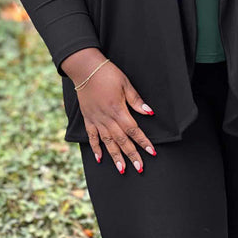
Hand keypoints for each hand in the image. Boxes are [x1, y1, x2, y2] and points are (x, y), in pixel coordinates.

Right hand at [62, 49, 157, 174]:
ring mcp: (96, 119)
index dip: (143, 141)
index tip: (152, 152)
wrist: (85, 68)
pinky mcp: (88, 118)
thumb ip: (136, 100)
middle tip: (140, 168)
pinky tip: (100, 158)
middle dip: (132, 155)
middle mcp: (107, 118)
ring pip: (108, 142)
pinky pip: (92, 136)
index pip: (133, 130)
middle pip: (122, 140)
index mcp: (118, 110)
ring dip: (115, 156)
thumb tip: (149, 112)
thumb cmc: (107, 74)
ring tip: (122, 169)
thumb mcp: (125, 83)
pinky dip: (96, 148)